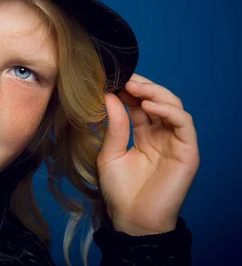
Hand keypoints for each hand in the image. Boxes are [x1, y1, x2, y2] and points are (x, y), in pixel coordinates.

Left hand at [97, 73, 199, 235]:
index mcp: (144, 134)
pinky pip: (184, 124)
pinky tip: (149, 105)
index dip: (128, 90)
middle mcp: (161, 135)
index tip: (111, 80)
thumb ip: (114, 126)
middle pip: (157, 100)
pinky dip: (169, 110)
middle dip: (141, 86)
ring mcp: (176, 142)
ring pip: (173, 106)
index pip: (140, 104)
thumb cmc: (120, 191)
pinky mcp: (188, 152)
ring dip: (155, 92)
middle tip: (124, 78)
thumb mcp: (110, 153)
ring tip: (134, 87)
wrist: (132, 220)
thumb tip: (110, 96)